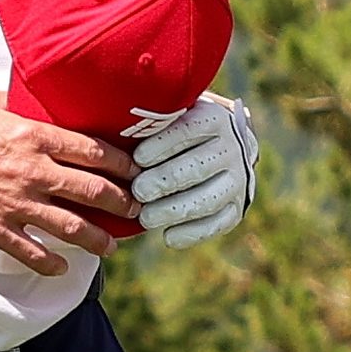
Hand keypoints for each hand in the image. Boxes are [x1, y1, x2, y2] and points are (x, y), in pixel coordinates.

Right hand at [0, 88, 138, 276]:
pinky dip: (51, 264)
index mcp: (35, 136)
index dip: (122, 164)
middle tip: (137, 211)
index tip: (136, 171)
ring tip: (110, 247)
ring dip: (98, 240)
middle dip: (123, 204)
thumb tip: (34, 97)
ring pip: (72, 227)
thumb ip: (17, 102)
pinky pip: (32, 253)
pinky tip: (62, 268)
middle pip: (94, 191)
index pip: (94, 152)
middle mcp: (34, 171)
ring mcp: (17, 204)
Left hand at [132, 94, 258, 249]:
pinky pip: (219, 222)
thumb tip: (112, 127)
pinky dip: (194, 232)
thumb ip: (149, 118)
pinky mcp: (238, 205)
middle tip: (138, 192)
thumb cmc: (177, 130)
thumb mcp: (170, 114)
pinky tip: (168, 237)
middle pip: (197, 166)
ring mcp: (238, 178)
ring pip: (208, 197)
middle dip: (165, 181)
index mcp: (213, 118)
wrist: (222, 147)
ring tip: (147, 218)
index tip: (138, 158)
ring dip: (176, 210)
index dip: (163, 145)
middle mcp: (232, 147)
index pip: (189, 130)